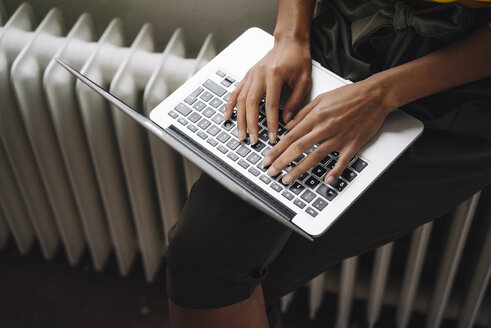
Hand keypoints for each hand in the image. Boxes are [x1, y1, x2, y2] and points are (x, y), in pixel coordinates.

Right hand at [223, 38, 311, 143]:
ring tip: (241, 134)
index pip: (271, 104)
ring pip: (240, 99)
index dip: (271, 123)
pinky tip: (227, 117)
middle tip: (253, 140)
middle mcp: (259, 74)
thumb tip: (287, 121)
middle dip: (251, 124)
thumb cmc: (298, 58)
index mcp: (275, 74)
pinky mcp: (247, 76)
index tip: (272, 136)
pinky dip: (230, 106)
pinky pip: (235, 92)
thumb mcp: (304, 80)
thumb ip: (295, 101)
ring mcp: (251, 75)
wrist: (289, 41)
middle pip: (251, 103)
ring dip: (239, 119)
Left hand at [262, 79, 392, 184]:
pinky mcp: (353, 144)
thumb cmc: (350, 95)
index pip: (291, 136)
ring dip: (299, 169)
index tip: (267, 158)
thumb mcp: (321, 98)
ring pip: (315, 156)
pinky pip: (342, 161)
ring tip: (288, 179)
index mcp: (316, 116)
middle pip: (299, 148)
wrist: (375, 95)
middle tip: (271, 172)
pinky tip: (327, 180)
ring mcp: (339, 137)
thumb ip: (303, 113)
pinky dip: (335, 171)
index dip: (277, 149)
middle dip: (282, 162)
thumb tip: (288, 126)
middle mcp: (325, 127)